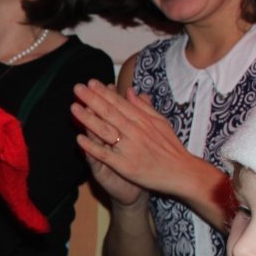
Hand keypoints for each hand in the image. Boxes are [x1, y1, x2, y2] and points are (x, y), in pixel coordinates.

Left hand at [71, 80, 212, 198]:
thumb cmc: (170, 147)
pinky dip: (93, 147)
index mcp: (143, 120)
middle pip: (110, 112)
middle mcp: (135, 131)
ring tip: (74, 108)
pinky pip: (105, 154)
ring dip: (88, 119)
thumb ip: (144, 107)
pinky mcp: (125, 165)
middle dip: (92, 99)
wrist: (181, 172)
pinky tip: (80, 140)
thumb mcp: (160, 122)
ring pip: (105, 130)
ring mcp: (129, 147)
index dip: (104, 92)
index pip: (119, 103)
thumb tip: (130, 91)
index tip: (90, 82)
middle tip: (77, 88)